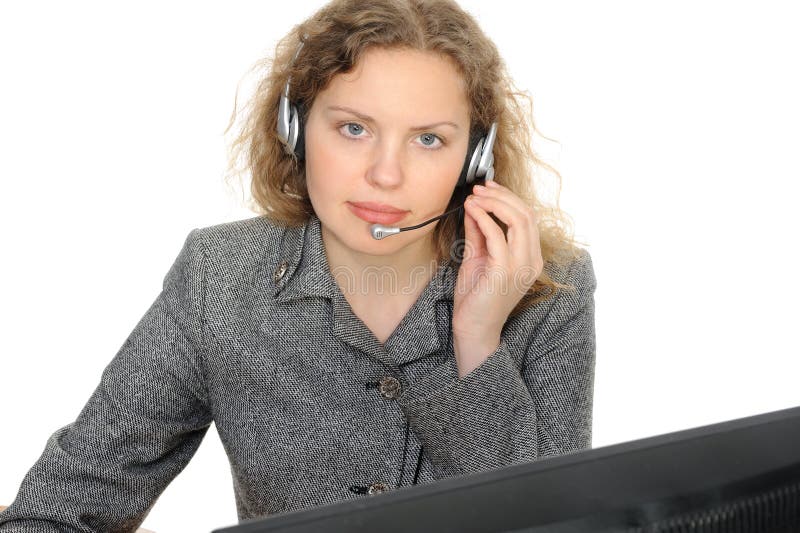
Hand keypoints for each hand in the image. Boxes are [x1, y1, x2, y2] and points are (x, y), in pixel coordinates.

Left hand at [452, 180, 543, 375]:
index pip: (528, 218)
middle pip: (526, 214)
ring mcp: (521, 266)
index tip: (489, 188)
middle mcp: (532, 261)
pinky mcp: (505, 271)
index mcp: (531, 257)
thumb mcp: (478, 258)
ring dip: (494, 202)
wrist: (473, 329)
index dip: (509, 198)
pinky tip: (471, 210)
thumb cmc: (476, 297)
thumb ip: (479, 233)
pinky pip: (497, 235)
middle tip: (480, 187)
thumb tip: (474, 208)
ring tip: (475, 195)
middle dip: (502, 195)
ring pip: (517, 220)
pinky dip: (484, 217)